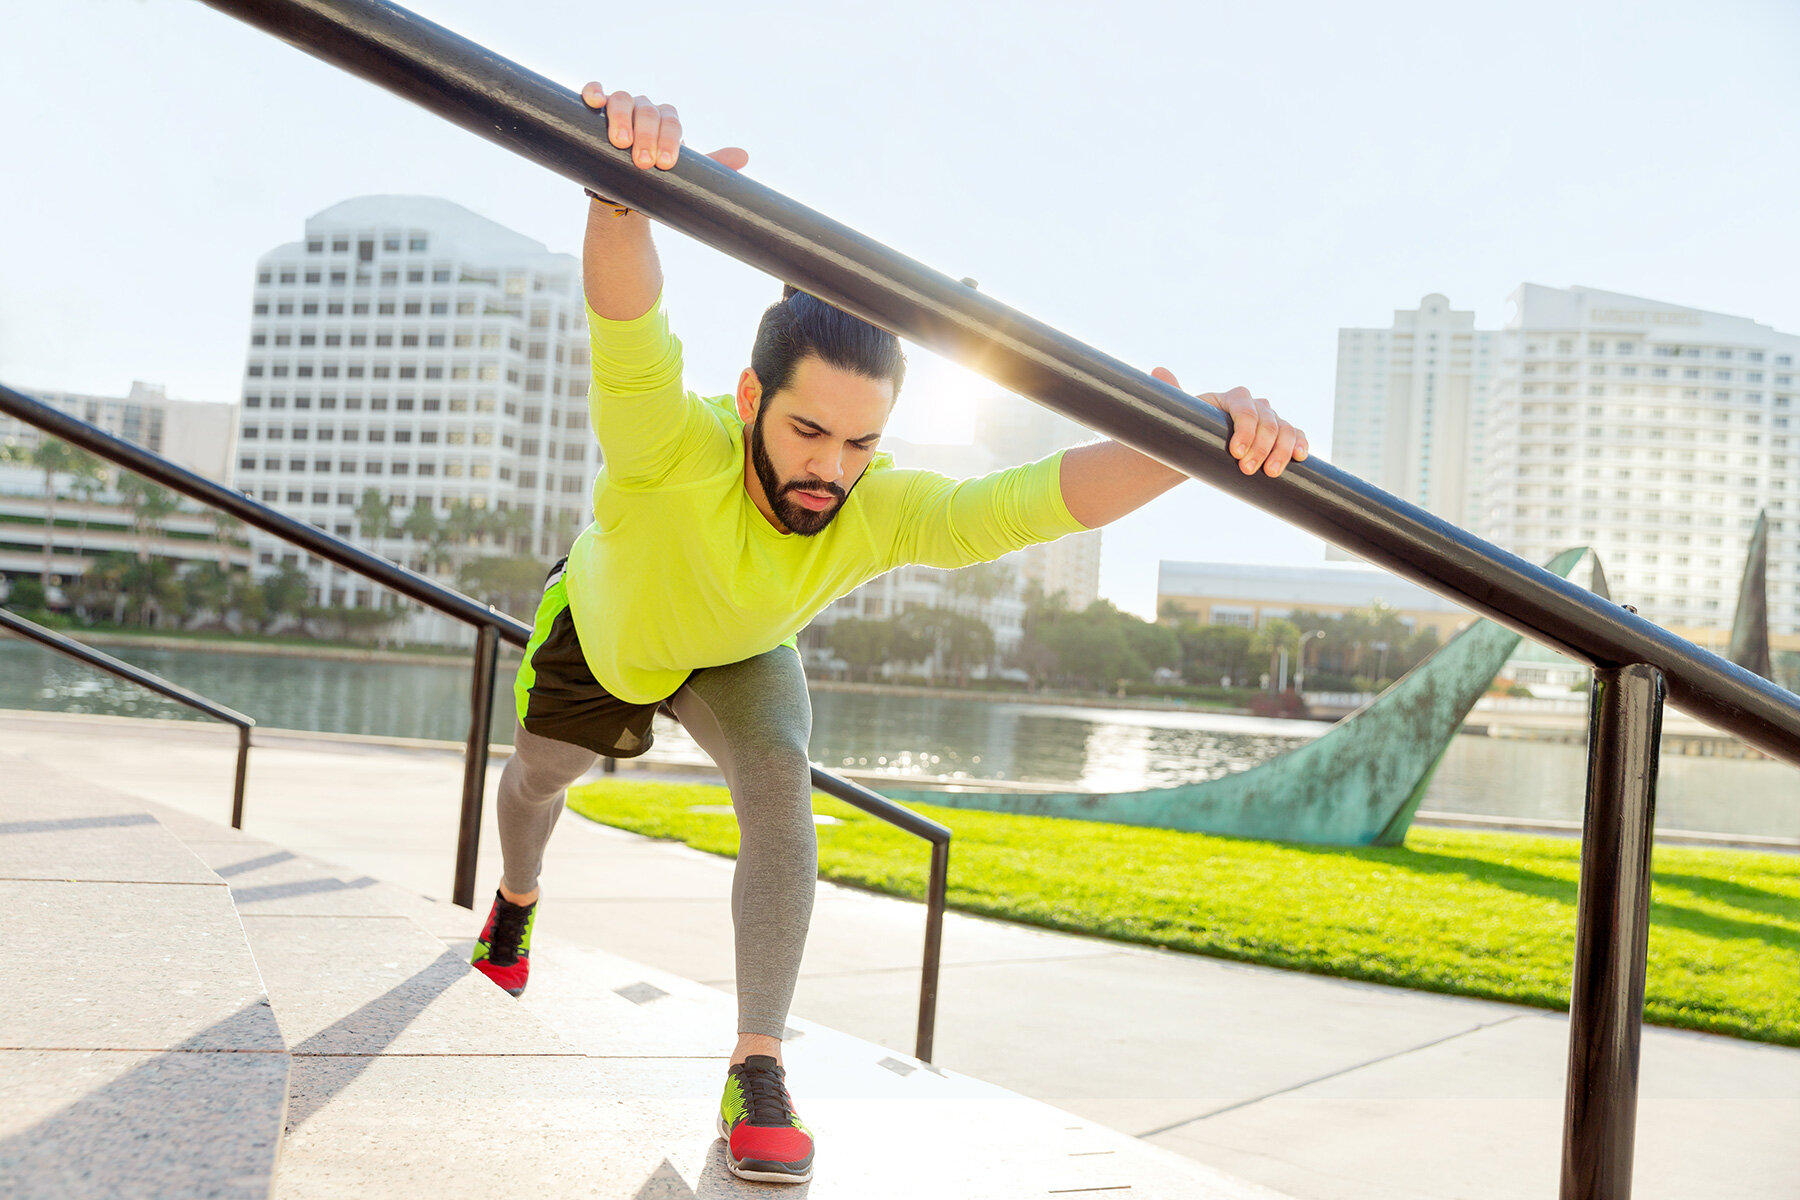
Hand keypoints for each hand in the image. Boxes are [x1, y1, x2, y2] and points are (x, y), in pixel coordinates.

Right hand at [580, 83, 748, 174]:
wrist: (625, 194)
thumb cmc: (656, 182)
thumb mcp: (683, 176)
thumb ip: (711, 166)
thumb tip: (743, 156)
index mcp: (668, 121)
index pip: (672, 122)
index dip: (670, 140)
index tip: (665, 164)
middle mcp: (645, 110)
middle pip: (648, 112)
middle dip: (647, 136)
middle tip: (644, 163)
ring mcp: (620, 109)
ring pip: (622, 100)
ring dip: (621, 118)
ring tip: (621, 142)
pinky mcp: (596, 113)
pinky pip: (595, 93)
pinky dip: (594, 92)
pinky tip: (594, 102)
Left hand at [1151, 368, 1307, 477]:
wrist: (1201, 449)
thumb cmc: (1190, 431)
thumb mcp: (1181, 415)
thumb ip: (1172, 393)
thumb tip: (1158, 371)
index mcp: (1233, 398)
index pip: (1245, 409)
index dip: (1245, 430)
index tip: (1236, 453)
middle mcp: (1255, 406)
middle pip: (1268, 422)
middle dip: (1261, 448)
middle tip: (1248, 470)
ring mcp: (1269, 421)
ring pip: (1286, 429)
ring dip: (1283, 451)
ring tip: (1271, 473)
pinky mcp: (1279, 436)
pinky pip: (1296, 436)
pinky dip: (1300, 444)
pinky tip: (1300, 457)